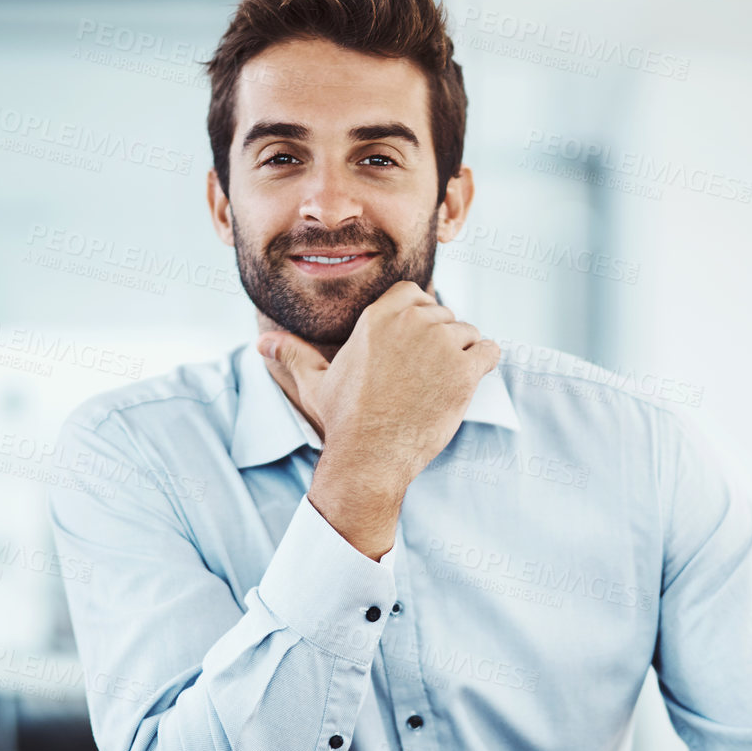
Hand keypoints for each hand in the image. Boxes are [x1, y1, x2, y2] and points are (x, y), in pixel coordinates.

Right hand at [259, 283, 500, 557]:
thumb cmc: (343, 420)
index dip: (418, 318)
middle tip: (424, 377)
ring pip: (468, 333)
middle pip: (444, 314)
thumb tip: (261, 342)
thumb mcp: (315, 383)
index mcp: (379, 315)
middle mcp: (411, 321)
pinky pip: (489, 351)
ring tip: (439, 386)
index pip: (414, 294)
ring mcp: (441, 343)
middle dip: (441, 340)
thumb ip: (293, 355)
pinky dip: (484, 365)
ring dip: (462, 355)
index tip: (411, 348)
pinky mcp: (464, 369)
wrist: (370, 456)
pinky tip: (465, 385)